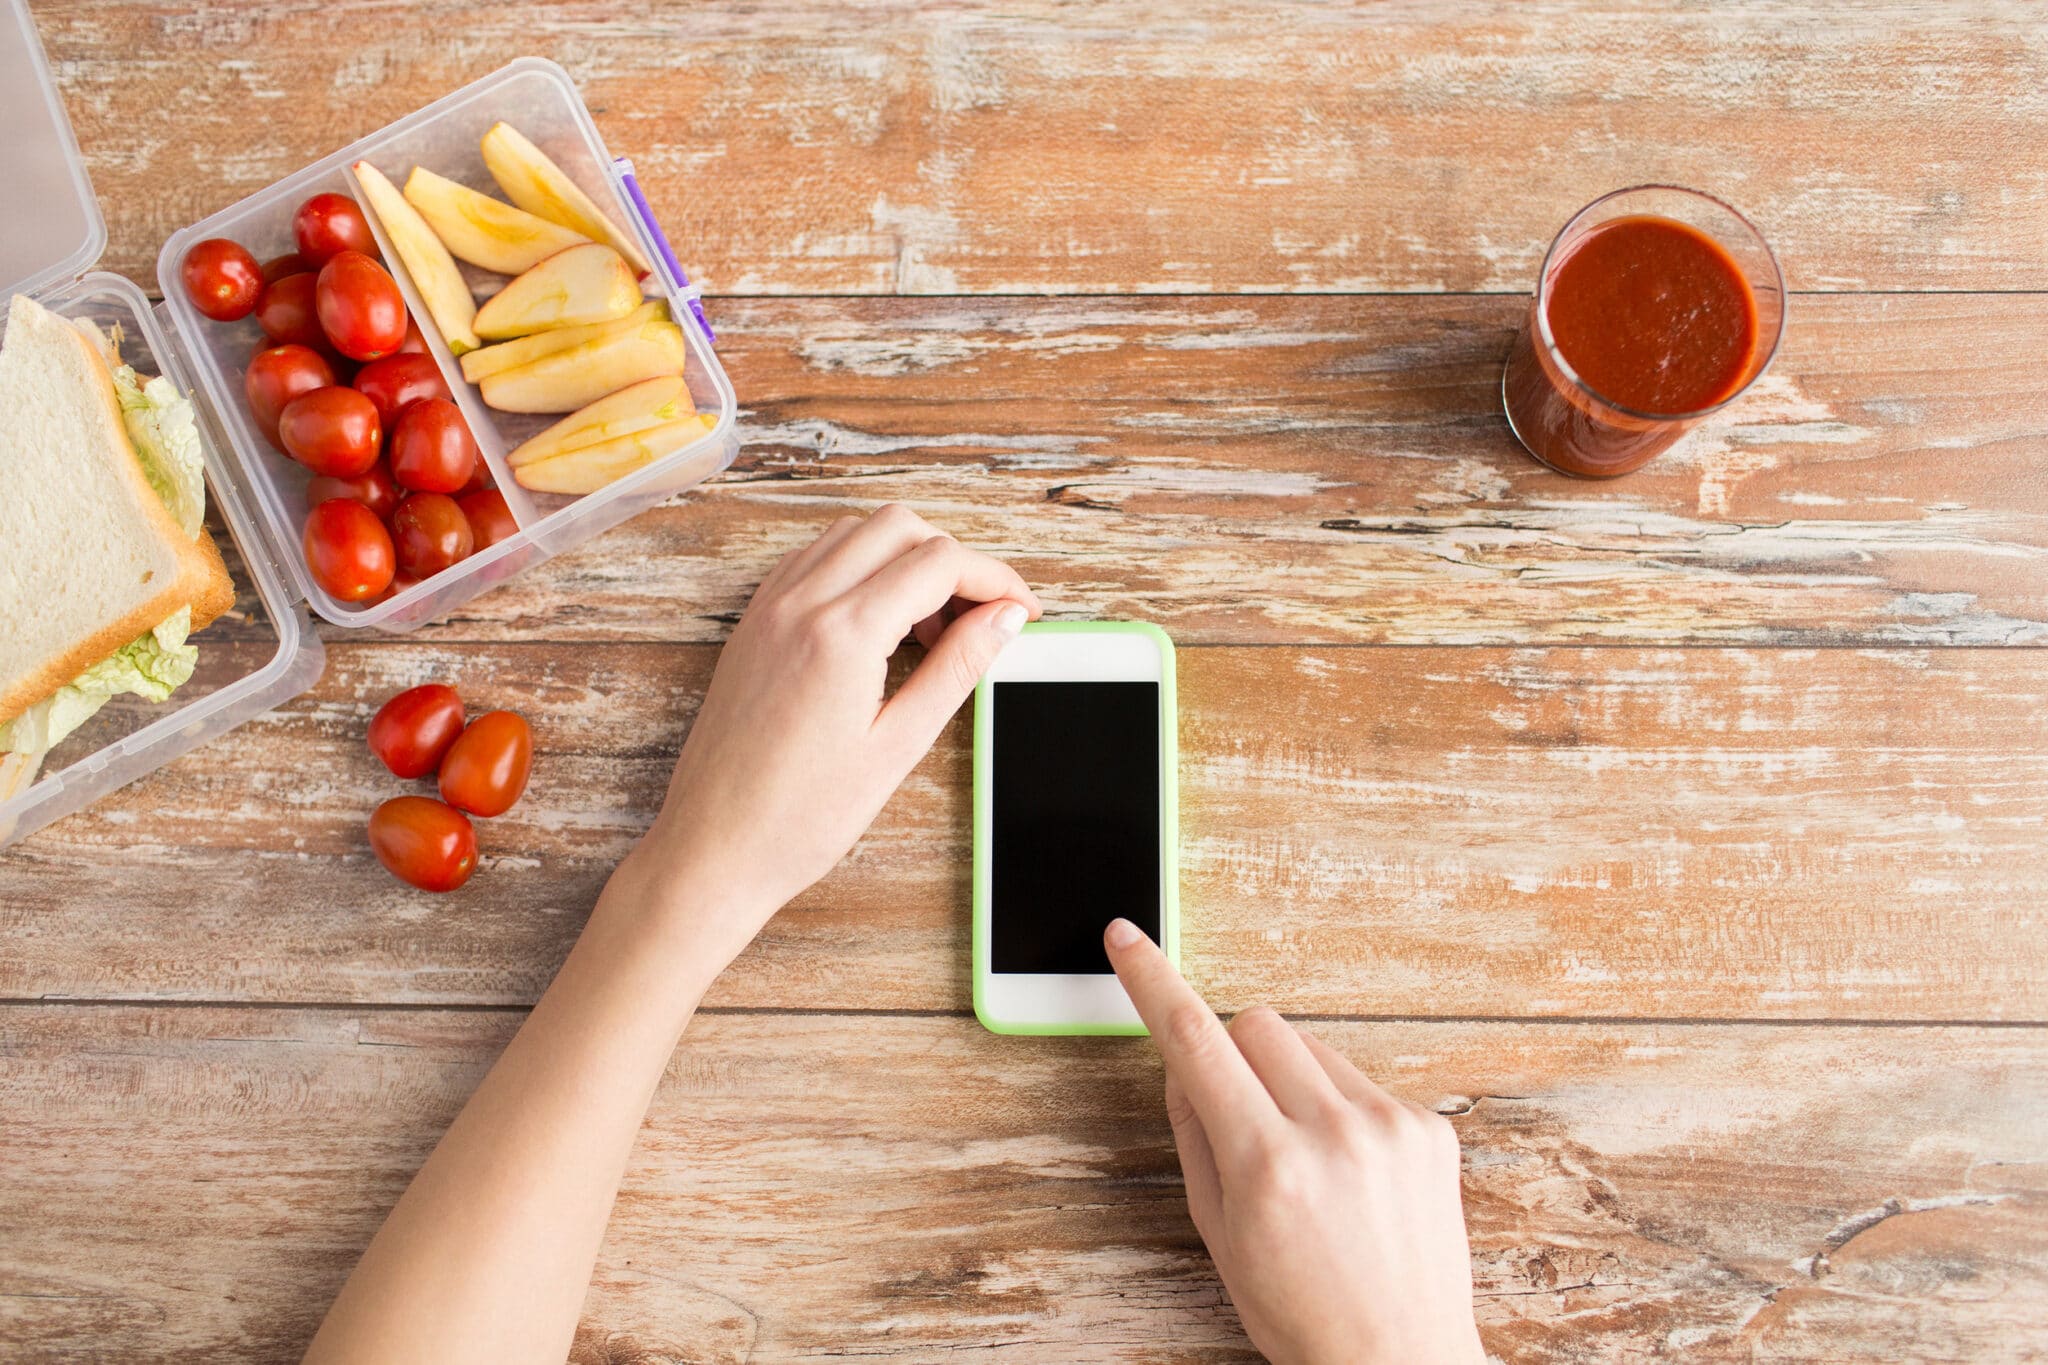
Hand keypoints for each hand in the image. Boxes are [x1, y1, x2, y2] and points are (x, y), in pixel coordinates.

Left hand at [621, 505, 1039, 976]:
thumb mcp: (898, 745)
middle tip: (980, 617)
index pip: (940, 562)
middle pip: (900, 527)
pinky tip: (880, 623)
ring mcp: (770, 607)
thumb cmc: (799, 817)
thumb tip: (1005, 619)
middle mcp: (800, 604)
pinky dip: (860, 568)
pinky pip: (815, 558)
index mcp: (842, 634)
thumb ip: (957, 668)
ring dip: (906, 558)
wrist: (714, 849)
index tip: (1021, 609)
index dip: (995, 579)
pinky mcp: (753, 622)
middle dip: (954, 559)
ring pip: (856, 532)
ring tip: (931, 626)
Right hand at [1105, 919, 1483, 1364]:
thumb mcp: (1218, 1234)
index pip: (1194, 1040)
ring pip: (1311, 1048)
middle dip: (1232, 1054)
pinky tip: (1350, 1174)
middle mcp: (1332, 1134)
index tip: (1128, 939)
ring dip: (1290, 1082)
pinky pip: (1362, 1083)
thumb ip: (1195, 1136)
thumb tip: (1183, 1064)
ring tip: (1304, 1161)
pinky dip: (1342, 1111)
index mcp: (1267, 1165)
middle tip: (1237, 1114)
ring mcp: (1389, 1127)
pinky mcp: (1429, 1129)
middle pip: (1257, 1024)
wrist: (1398, 1362)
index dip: (1152, 981)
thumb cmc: (1301, 1313)